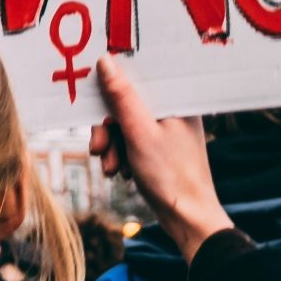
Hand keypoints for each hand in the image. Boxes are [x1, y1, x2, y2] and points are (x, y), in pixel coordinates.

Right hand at [90, 56, 232, 262]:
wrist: (188, 219)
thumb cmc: (171, 175)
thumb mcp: (139, 133)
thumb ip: (122, 97)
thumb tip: (106, 61)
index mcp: (176, 98)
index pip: (138, 77)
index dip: (112, 86)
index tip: (92, 100)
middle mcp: (173, 109)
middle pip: (127, 103)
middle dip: (108, 128)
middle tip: (98, 148)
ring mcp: (167, 129)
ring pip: (125, 124)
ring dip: (112, 145)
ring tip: (112, 168)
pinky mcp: (160, 147)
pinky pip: (131, 140)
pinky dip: (120, 154)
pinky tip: (121, 172)